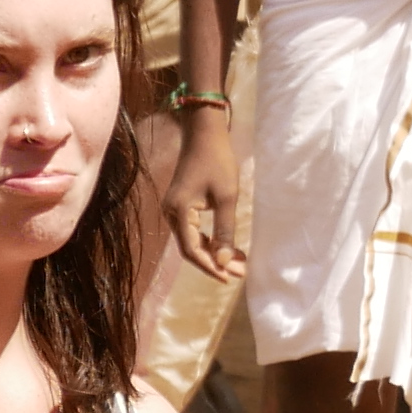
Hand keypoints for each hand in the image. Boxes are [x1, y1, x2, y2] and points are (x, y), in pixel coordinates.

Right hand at [165, 102, 249, 285]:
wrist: (204, 134)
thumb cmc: (218, 161)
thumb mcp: (227, 197)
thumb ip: (225, 230)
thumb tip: (225, 261)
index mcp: (179, 211)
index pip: (192, 250)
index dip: (210, 267)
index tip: (231, 278)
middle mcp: (171, 213)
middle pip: (190, 248)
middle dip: (215, 262)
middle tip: (240, 272)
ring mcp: (174, 209)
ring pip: (192, 241)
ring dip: (213, 253)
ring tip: (238, 263)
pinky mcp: (180, 205)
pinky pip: (192, 230)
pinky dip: (209, 240)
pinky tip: (226, 246)